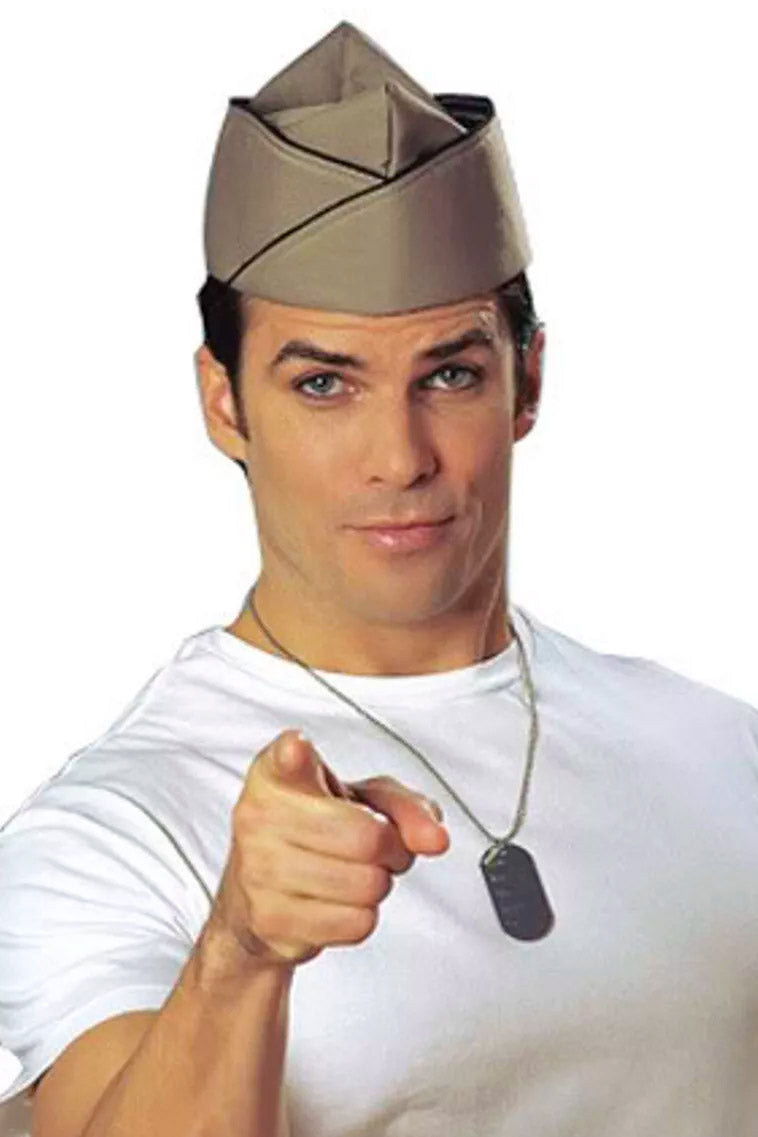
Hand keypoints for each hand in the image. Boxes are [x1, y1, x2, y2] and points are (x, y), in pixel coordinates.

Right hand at [208, 729, 449, 969]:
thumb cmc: (318, 832)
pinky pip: (356, 923)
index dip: (295, 755)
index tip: (297, 749)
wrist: (258, 897)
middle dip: (392, 849)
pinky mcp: (270, 919)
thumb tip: (434, 839)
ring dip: (377, 884)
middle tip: (377, 846)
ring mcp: (260, 869)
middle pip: (368, 838)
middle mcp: (260, 816)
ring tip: (352, 872)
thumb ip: (408, 807)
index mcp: (278, 774)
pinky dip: (361, 917)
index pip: (286, 759)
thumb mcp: (365, 801)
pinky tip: (334, 902)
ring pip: (368, 885)